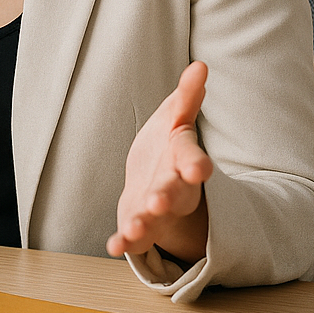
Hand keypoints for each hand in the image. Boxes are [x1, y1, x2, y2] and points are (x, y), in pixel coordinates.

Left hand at [107, 61, 213, 263]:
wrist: (157, 185)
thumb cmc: (167, 148)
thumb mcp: (176, 117)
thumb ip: (187, 96)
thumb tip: (199, 66)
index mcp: (183, 158)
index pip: (191, 159)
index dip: (194, 164)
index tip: (199, 171)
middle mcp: (174, 187)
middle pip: (174, 194)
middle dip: (167, 197)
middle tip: (159, 201)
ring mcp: (157, 210)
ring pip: (154, 219)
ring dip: (144, 224)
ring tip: (133, 228)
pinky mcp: (139, 226)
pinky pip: (133, 238)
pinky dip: (125, 243)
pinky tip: (114, 246)